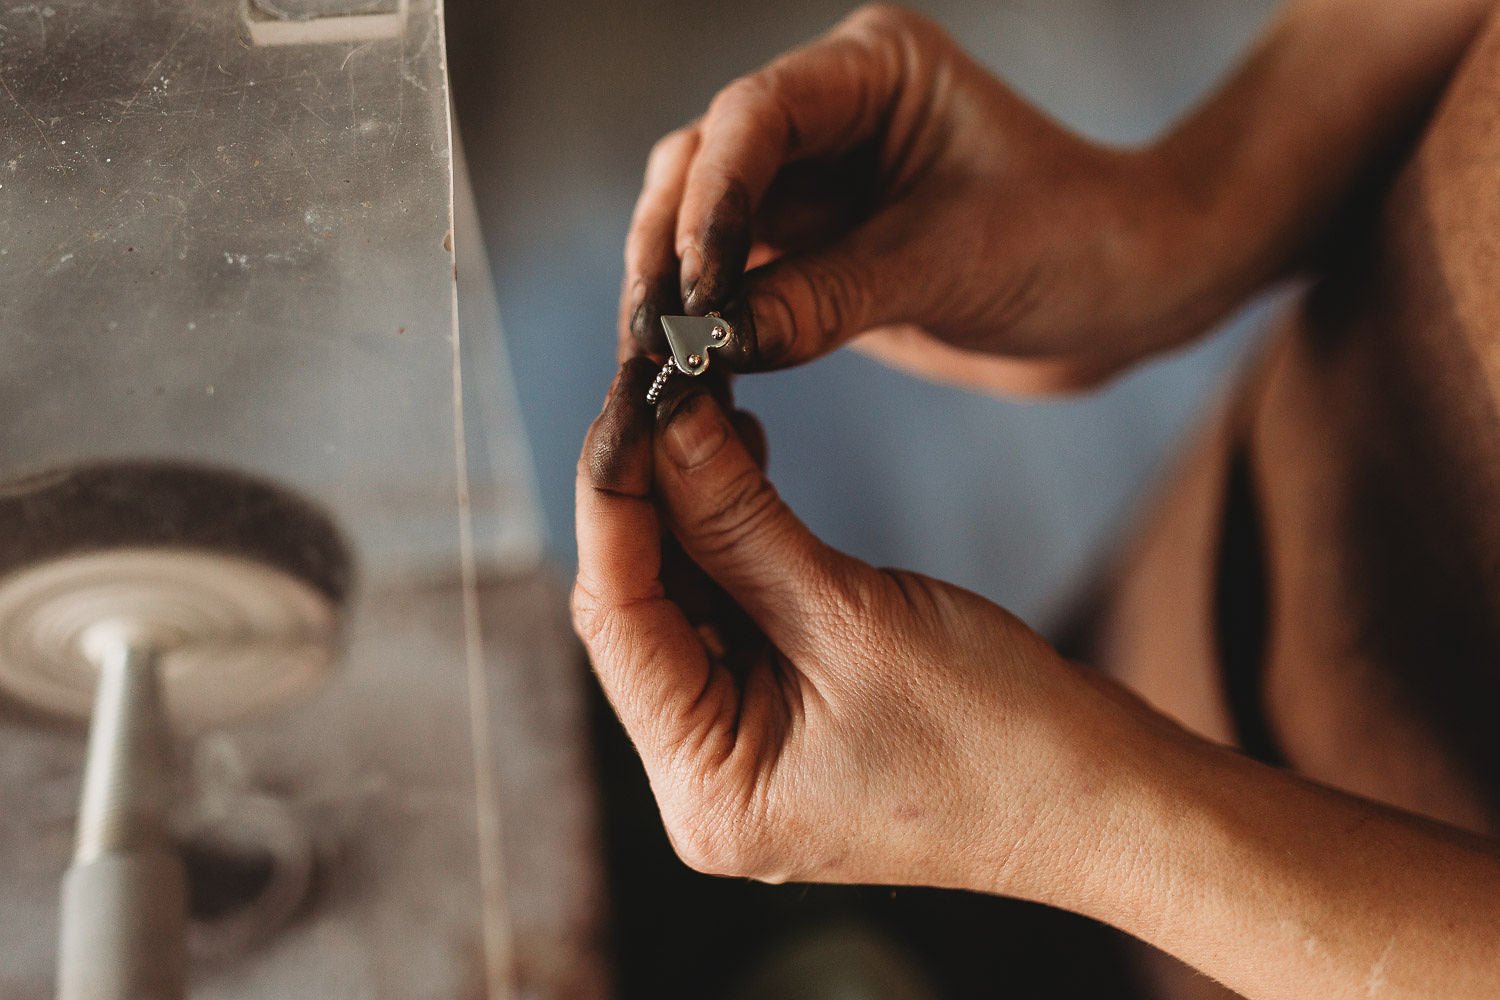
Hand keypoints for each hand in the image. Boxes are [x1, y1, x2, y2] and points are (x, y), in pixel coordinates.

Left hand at [573, 359, 1126, 895]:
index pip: (617, 619)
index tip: (624, 397)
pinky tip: (737, 455)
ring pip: (685, 599)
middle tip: (660, 380)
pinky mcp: (786, 712)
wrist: (1108, 800)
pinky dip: (734, 535)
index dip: (612, 498)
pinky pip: (734, 611)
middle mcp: (706, 776)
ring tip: (702, 400)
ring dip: (691, 501)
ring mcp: (745, 746)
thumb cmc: (999, 736)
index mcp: (706, 788)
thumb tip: (666, 422)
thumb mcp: (852, 616)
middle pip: (642, 607)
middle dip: (649, 490)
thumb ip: (740, 519)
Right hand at [620, 4, 1210, 393]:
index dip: (714, 195)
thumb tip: (715, 340)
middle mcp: (826, 117)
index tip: (696, 280)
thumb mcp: (950, 265)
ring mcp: (811, 187)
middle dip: (672, 245)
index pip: (757, 115)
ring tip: (657, 362)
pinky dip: (710, 326)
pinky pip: (736, 285)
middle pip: (704, 164)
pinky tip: (688, 371)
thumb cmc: (1072, 243)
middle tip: (652, 331)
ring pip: (702, 225)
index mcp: (870, 72)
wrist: (1123, 297)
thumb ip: (829, 298)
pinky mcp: (809, 254)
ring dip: (675, 291)